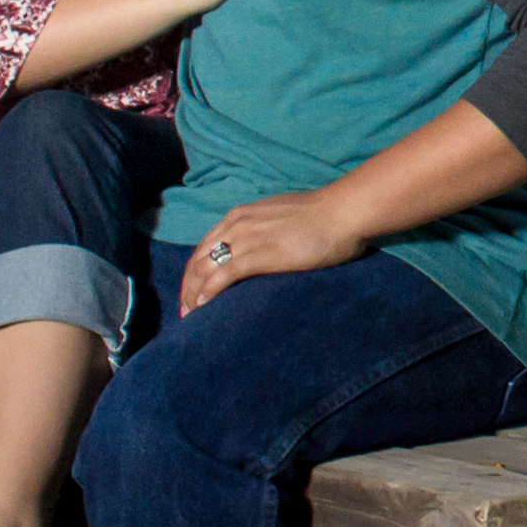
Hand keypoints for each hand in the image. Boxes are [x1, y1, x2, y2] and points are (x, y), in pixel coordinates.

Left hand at [181, 184, 366, 312]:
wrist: (342, 213)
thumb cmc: (322, 216)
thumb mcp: (282, 218)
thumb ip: (265, 230)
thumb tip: (265, 247)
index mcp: (241, 215)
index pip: (205, 245)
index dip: (194, 269)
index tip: (192, 289)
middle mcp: (237, 225)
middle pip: (198, 258)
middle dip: (187, 285)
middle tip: (185, 309)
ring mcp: (246, 240)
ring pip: (205, 268)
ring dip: (193, 293)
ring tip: (190, 314)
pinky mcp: (258, 255)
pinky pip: (223, 276)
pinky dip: (209, 292)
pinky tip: (203, 306)